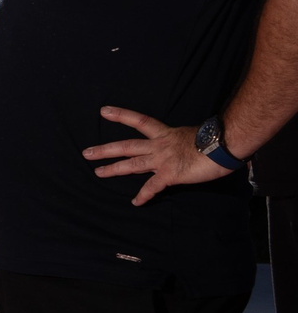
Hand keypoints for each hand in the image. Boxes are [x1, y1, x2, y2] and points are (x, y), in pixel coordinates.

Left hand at [83, 106, 234, 204]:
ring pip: (131, 164)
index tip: (103, 111)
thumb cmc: (216, 140)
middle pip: (126, 145)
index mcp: (165, 133)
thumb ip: (182, 141)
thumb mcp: (193, 135)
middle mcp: (159, 145)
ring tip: (97, 172)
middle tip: (86, 153)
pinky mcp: (170, 174)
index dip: (121, 115)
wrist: (225, 145)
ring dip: (113, 169)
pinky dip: (144, 195)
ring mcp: (163, 159)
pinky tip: (135, 202)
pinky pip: (152, 187)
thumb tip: (187, 145)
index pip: (139, 121)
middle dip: (105, 149)